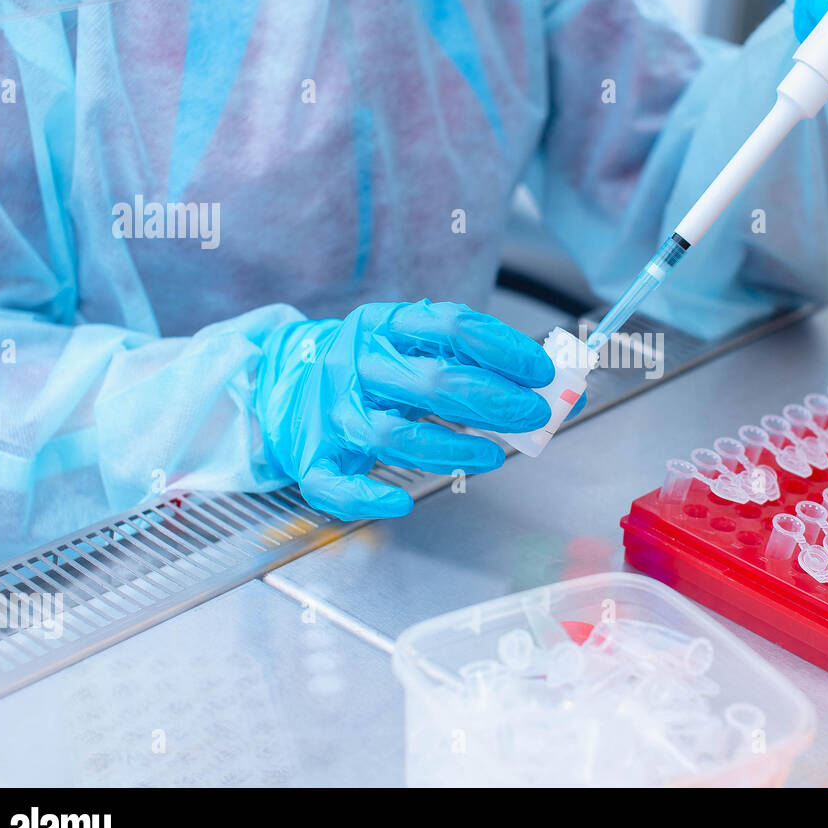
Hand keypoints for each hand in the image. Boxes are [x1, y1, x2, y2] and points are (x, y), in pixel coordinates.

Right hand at [255, 300, 554, 519]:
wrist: (282, 379)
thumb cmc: (369, 366)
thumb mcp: (411, 343)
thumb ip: (468, 356)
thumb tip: (545, 380)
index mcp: (382, 326)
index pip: (449, 326)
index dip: (501, 348)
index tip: (540, 370)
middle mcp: (354, 365)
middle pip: (429, 383)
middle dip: (491, 400)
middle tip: (533, 414)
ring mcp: (331, 412)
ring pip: (391, 435)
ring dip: (451, 449)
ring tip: (493, 456)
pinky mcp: (312, 457)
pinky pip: (335, 483)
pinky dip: (368, 496)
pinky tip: (402, 501)